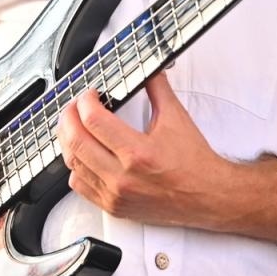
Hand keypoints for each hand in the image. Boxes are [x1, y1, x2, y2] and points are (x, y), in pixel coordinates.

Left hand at [56, 72, 227, 227]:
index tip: (89, 95)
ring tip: (74, 126)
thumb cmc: (194, 162)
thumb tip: (148, 68)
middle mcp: (123, 177)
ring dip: (68, 140)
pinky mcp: (114, 207)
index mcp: (138, 153)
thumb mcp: (177, 118)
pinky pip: (79, 185)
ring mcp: (116, 195)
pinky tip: (83, 154)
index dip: (84, 102)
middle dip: (68, 118)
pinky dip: (75, 166)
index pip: (94, 121)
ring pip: (73, 164)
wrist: (208, 196)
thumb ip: (158, 88)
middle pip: (76, 142)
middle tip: (74, 106)